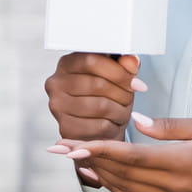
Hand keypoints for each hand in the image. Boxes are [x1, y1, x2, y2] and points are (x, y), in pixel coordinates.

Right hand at [43, 53, 139, 186]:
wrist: (96, 130)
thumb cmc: (105, 98)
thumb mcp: (117, 77)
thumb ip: (124, 65)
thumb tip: (132, 60)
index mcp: (67, 64)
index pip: (91, 60)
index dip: (118, 71)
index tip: (135, 81)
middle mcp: (56, 83)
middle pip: (97, 84)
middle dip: (121, 92)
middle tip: (130, 97)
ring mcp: (58, 106)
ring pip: (100, 106)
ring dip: (120, 110)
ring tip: (122, 110)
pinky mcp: (66, 128)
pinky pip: (99, 125)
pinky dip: (113, 125)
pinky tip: (113, 123)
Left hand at [49, 115, 191, 191]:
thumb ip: (170, 127)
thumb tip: (137, 122)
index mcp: (179, 163)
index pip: (128, 156)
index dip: (96, 149)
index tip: (72, 143)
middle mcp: (170, 186)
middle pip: (119, 174)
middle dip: (87, 160)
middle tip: (60, 148)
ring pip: (124, 189)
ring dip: (98, 175)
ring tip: (75, 160)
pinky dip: (115, 188)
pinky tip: (102, 178)